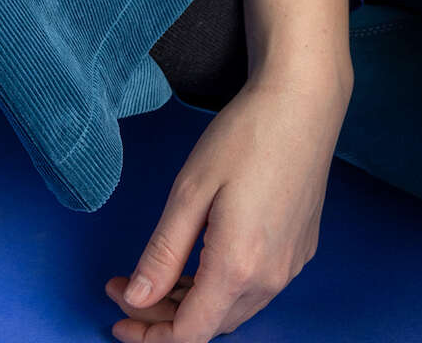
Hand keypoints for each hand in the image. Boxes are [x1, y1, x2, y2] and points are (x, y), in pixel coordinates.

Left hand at [104, 67, 351, 341]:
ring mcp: (289, 267)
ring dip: (192, 302)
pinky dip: (221, 286)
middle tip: (127, 285)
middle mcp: (270, 279)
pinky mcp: (299, 250)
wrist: (303, 102)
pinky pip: (255, 288)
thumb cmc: (246, 135)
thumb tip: (136, 298)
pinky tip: (202, 257)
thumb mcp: (191, 190)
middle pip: (209, 324)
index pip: (188, 334)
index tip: (118, 315)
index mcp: (238, 267)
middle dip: (163, 314)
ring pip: (232, 309)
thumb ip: (163, 253)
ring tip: (160, 272)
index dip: (149, 334)